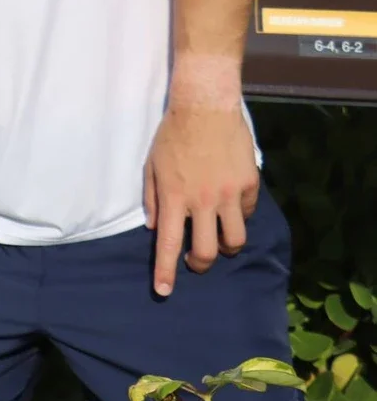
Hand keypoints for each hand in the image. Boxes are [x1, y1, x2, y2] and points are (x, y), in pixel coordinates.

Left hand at [144, 101, 258, 296]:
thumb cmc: (172, 135)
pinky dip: (238, 216)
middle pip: (209, 252)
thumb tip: (157, 228)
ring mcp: (229, 194)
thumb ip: (153, 199)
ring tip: (219, 241)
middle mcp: (203, 201)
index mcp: (174, 197)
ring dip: (226, 247)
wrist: (206, 108)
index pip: (169, 244)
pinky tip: (230, 206)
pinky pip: (246, 212)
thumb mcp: (151, 166)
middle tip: (195, 262)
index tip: (164, 292)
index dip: (166, 271)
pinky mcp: (249, 184)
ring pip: (235, 240)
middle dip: (201, 264)